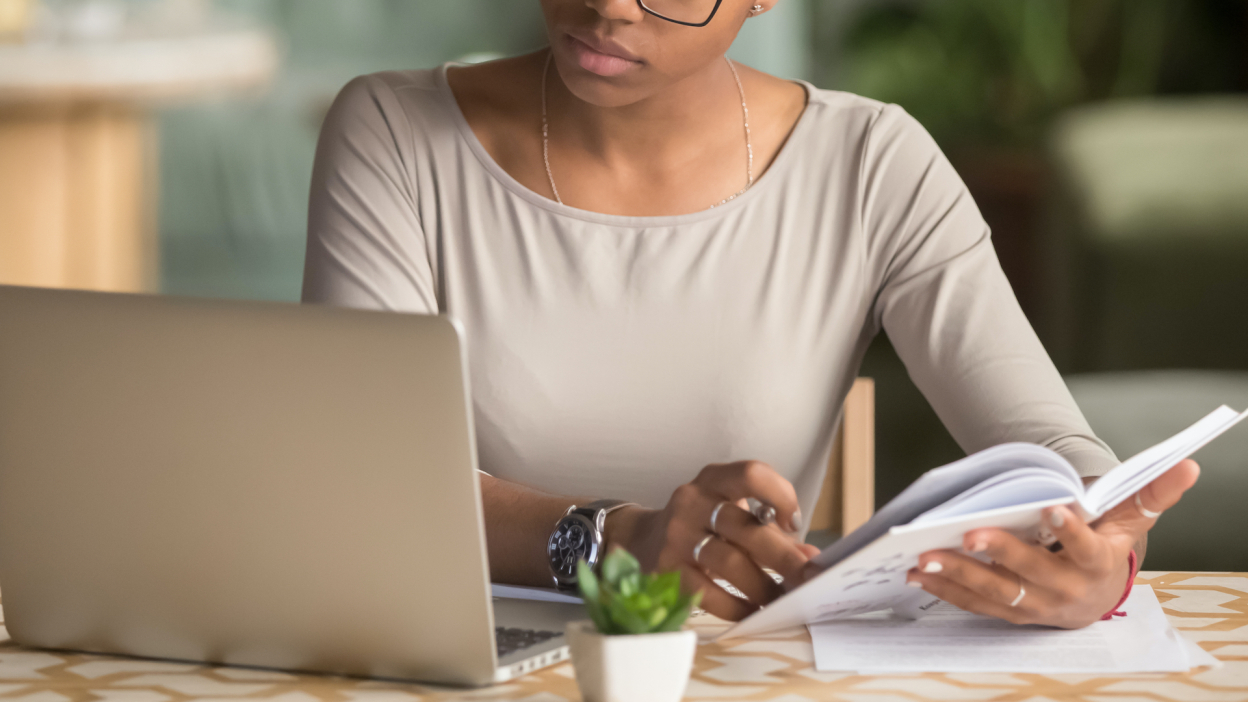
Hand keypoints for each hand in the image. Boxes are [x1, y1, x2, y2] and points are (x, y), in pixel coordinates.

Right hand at [606, 461, 820, 620]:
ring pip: (729, 562)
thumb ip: (770, 531)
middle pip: (745, 526)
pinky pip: (707, 592)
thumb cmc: (701, 525)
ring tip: (781, 600)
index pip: (751, 474)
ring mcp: (676, 535)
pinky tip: (752, 611)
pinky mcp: (667, 569)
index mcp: (713, 480)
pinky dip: (736, 606)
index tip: (794, 523)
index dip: (780, 495)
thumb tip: (811, 558)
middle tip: (807, 578)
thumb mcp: (731, 514)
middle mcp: (692, 501)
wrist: (641, 539)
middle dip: (783, 556)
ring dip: (762, 586)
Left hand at [905, 459, 1199, 627]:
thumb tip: (1187, 464)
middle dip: (998, 554)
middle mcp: (1065, 590)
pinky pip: (975, 604)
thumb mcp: (1130, 519)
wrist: (1097, 594)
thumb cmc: (1108, 545)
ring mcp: (1035, 605)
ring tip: (926, 557)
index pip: (1085, 547)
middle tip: (967, 534)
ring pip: (995, 593)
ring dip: (958, 576)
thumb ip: (1151, 493)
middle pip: (1030, 573)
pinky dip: (946, 590)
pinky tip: (918, 574)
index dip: (1070, 530)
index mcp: (1097, 564)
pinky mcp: (1009, 612)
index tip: (1052, 508)